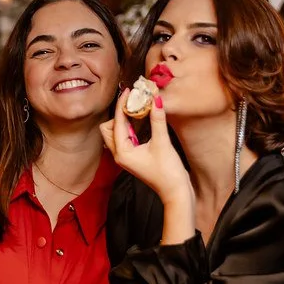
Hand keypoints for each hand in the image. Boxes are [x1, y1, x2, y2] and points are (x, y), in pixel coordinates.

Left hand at [99, 90, 191, 204]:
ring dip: (123, 120)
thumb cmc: (168, 173)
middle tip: (132, 101)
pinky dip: (128, 126)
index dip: (122, 104)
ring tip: (137, 108)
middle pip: (108, 128)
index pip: (117, 122)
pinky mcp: (132, 156)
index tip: (129, 91)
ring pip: (115, 132)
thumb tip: (155, 99)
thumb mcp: (163, 144)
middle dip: (118, 114)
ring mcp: (125, 156)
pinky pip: (124, 137)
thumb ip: (157, 120)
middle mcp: (120, 155)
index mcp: (122, 152)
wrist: (175, 192)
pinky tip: (139, 120)